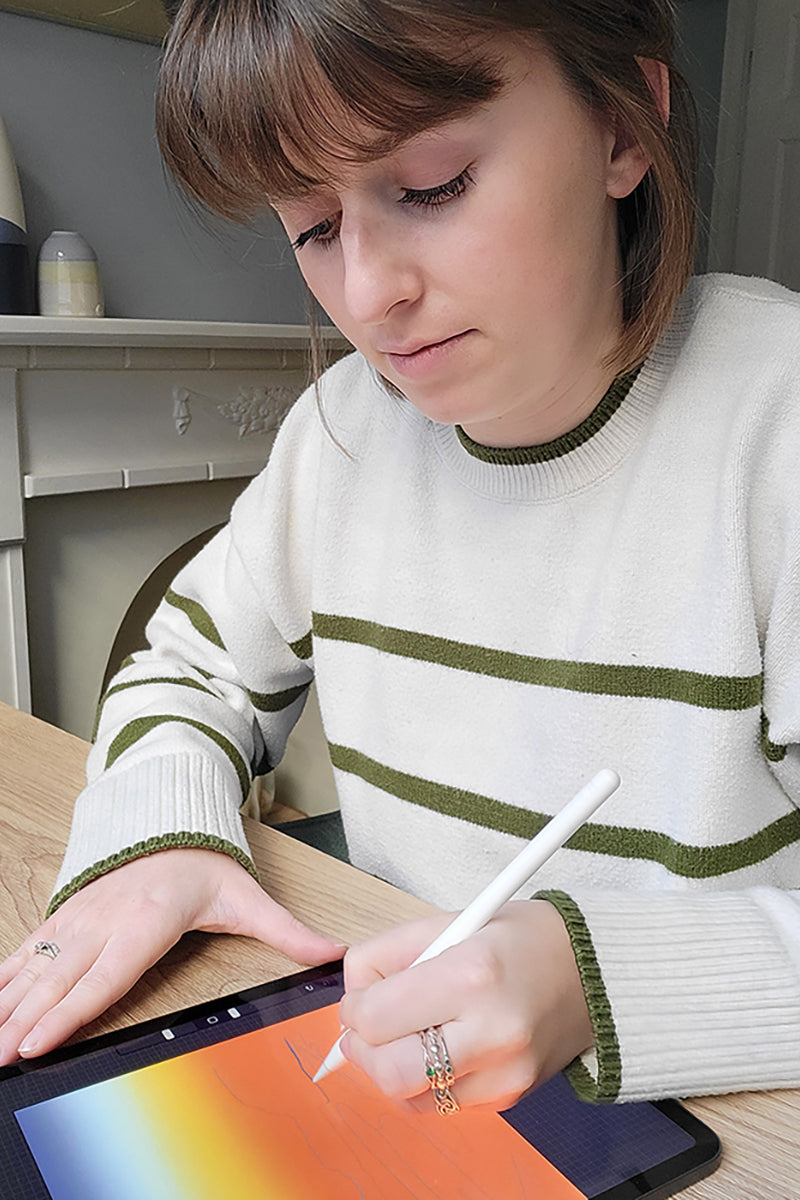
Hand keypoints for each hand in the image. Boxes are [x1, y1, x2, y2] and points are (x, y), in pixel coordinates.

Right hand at [0, 848, 345, 1066]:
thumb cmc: (202, 863)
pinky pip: (29, 951)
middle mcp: (106, 921)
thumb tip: (332, 956)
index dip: (70, 1012)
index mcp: (147, 921)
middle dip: (26, 1021)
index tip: (38, 1042)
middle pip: (62, 980)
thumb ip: (287, 931)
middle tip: (2, 1057)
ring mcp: (80, 919)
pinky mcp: (67, 917)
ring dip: (9, 1005)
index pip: (106, 975)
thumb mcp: (246, 896)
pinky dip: (6, 978)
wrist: (166, 819)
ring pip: (38, 968)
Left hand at [338, 899, 592, 1112]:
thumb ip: (390, 953)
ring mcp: (503, 1074)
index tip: (361, 995)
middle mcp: (491, 1032)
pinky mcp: (508, 1098)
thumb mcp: (451, 921)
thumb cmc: (520, 939)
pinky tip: (440, 1045)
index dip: (354, 1007)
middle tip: (368, 1024)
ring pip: (408, 1098)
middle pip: (388, 1072)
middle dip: (363, 1049)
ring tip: (407, 1031)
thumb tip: (351, 991)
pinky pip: (439, 1103)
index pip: (375, 1016)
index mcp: (473, 975)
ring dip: (391, 1066)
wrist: (593, 973)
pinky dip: (424, 1079)